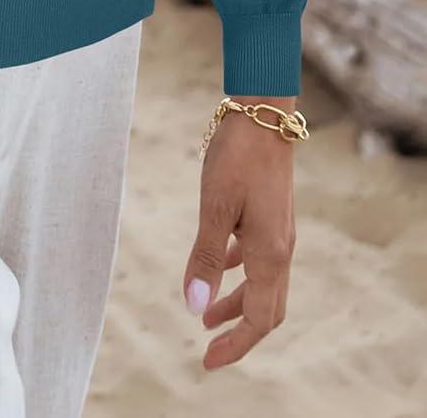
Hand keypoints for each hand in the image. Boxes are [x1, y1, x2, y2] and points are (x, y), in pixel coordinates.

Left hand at [182, 95, 297, 368]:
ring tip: (206, 317)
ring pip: (263, 284)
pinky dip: (239, 272)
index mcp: (270, 254)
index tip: (206, 361)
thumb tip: (193, 306)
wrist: (263, 114)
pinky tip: (218, 265)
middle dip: (239, 333)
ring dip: (237, 304)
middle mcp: (281, 248)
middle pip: (267, 309)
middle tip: (208, 350)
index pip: (258, 318)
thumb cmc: (237, 158)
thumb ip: (205, 257)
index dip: (235, 345)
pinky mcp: (271, 214)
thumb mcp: (214, 207)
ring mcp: (279, 231)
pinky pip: (258, 257)